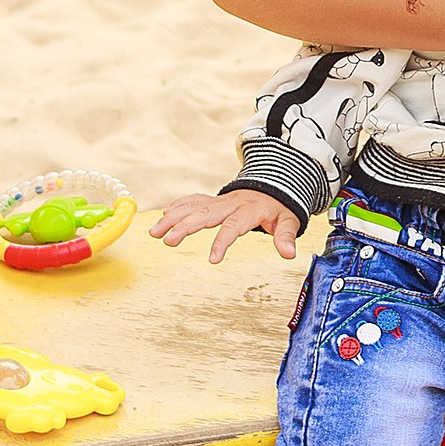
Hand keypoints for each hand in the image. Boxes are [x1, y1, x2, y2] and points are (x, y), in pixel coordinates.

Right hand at [152, 190, 300, 261]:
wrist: (272, 185)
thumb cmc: (278, 208)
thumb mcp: (288, 220)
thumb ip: (286, 236)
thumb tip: (289, 254)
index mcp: (249, 210)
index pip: (233, 226)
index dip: (222, 242)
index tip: (213, 260)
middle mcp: (230, 203)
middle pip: (204, 214)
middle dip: (185, 227)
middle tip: (167, 241)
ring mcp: (219, 200)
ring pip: (193, 206)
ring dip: (173, 218)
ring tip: (155, 233)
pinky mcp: (213, 199)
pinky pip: (193, 200)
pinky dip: (178, 206)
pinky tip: (164, 216)